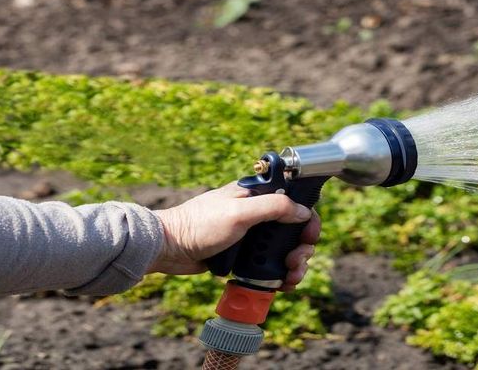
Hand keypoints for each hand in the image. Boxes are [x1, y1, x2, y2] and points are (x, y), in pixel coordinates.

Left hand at [149, 182, 321, 291]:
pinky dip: (280, 273)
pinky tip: (282, 282)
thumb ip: (273, 207)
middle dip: (302, 246)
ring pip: (283, 249)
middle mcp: (256, 213)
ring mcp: (250, 235)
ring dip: (295, 263)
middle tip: (297, 260)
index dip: (307, 218)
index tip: (309, 234)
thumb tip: (303, 212)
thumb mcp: (239, 212)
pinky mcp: (243, 255)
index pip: (294, 201)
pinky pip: (268, 263)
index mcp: (256, 195)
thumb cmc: (199, 225)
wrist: (168, 249)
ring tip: (291, 276)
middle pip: (293, 229)